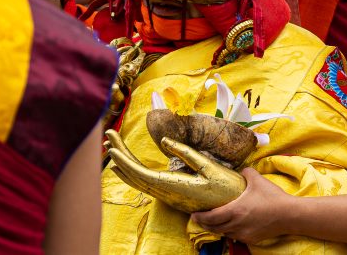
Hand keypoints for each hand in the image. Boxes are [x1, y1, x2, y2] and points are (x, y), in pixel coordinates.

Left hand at [104, 130, 245, 212]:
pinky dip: (133, 172)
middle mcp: (168, 194)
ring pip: (140, 181)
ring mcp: (169, 196)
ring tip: (111, 146)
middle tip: (106, 137)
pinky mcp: (173, 195)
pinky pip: (147, 184)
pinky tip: (124, 165)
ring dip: (124, 164)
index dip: (125, 160)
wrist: (240, 211)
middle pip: (136, 176)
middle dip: (120, 156)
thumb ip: (186, 154)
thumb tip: (164, 141)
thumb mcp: (210, 166)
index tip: (111, 146)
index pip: (142, 174)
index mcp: (176, 187)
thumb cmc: (228, 187)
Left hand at [192, 168, 290, 243]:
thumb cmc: (272, 196)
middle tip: (199, 218)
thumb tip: (240, 170)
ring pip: (225, 233)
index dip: (200, 217)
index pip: (212, 217)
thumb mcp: (257, 179)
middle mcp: (237, 224)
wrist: (290, 215)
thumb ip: (245, 172)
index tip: (194, 214)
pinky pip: (235, 237)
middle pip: (215, 228)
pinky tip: (229, 227)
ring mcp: (244, 233)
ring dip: (217, 228)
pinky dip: (229, 232)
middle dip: (205, 224)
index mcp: (235, 210)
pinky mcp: (252, 239)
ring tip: (213, 222)